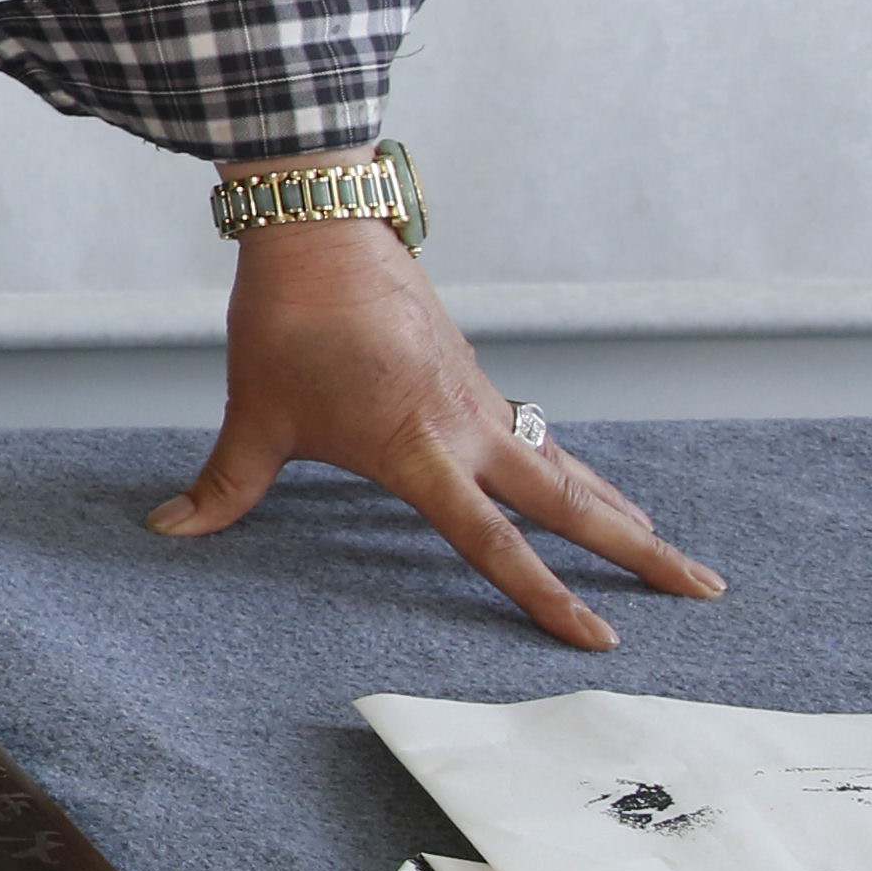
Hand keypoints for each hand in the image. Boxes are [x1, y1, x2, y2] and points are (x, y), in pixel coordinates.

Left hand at [153, 219, 722, 645]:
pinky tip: (581, 481)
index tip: (602, 640)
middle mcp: (468, 429)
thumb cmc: (285, 323)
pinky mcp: (471, 373)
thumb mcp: (253, 414)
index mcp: (420, 453)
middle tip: (704, 589)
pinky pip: (535, 432)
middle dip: (640, 550)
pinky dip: (570, 464)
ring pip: (565, 465)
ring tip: (665, 548)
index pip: (495, 543)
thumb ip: (224, 485)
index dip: (546, 598)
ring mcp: (478, 398)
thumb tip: (167, 531)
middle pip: (571, 503)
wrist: (318, 231)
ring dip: (616, 507)